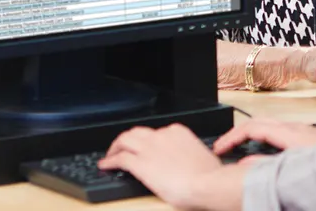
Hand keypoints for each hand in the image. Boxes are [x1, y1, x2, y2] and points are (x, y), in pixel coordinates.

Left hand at [98, 123, 241, 209]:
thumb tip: (191, 161)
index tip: (145, 148)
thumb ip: (191, 154)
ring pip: (124, 140)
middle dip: (126, 140)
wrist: (207, 183)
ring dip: (115, 147)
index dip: (146, 140)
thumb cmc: (209, 175)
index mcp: (178, 132)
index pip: (156, 132)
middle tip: (121, 148)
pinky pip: (119, 159)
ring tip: (110, 155)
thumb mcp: (202, 157)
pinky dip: (110, 161)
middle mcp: (161, 136)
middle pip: (136, 132)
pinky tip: (105, 165)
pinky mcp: (140, 164)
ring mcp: (149, 148)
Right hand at [211, 117, 315, 160]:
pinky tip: (272, 155)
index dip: (232, 137)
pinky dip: (270, 140)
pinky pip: (285, 133)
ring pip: (273, 127)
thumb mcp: (297, 168)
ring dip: (255, 137)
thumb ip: (268, 166)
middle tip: (226, 148)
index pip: (253, 127)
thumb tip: (245, 165)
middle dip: (240, 134)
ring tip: (244, 151)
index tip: (219, 148)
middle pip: (261, 123)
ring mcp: (308, 131)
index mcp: (291, 132)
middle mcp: (299, 128)